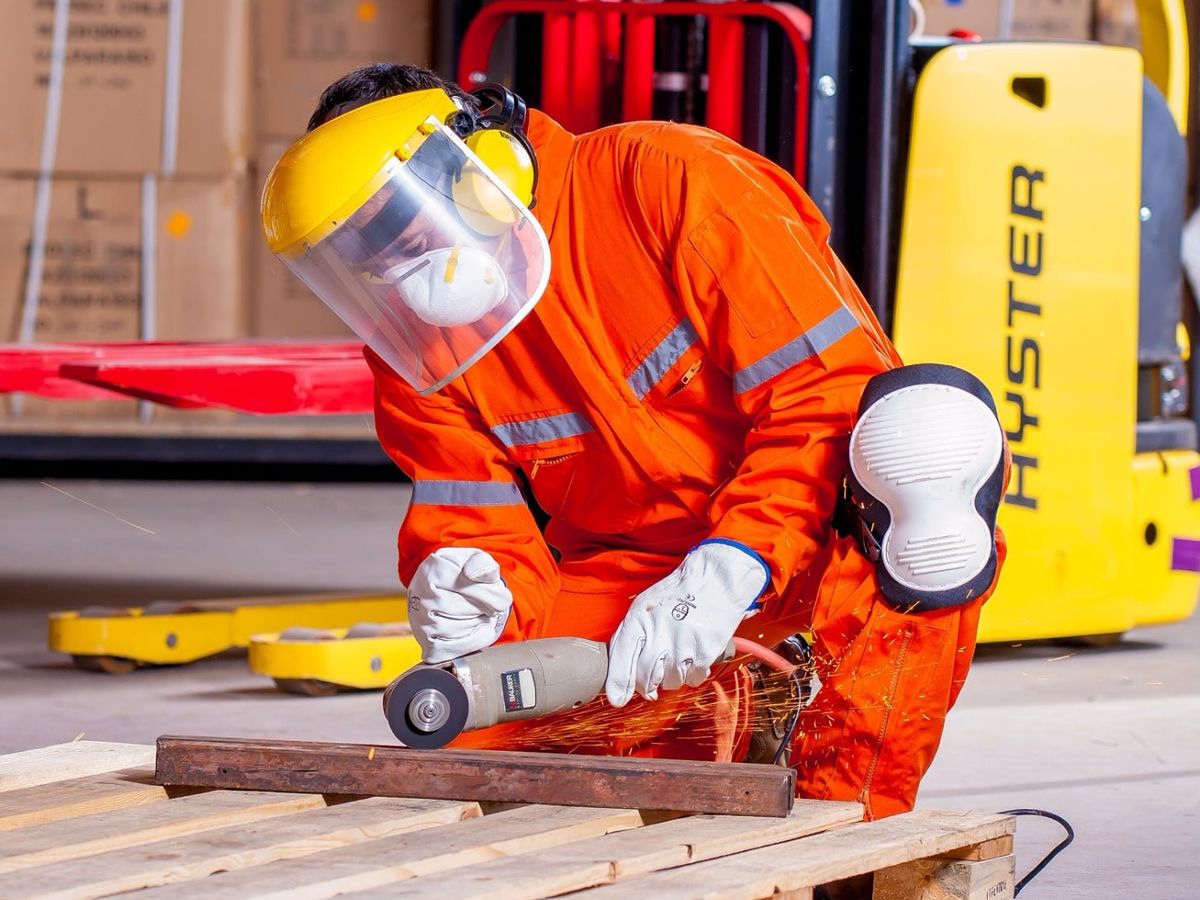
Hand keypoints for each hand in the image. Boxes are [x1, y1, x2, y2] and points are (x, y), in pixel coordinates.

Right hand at [407, 547, 512, 662]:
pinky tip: (478, 629)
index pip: (467, 585)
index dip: (490, 594)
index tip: (498, 596)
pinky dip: (474, 641)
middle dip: (486, 608)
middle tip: (488, 605)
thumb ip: (482, 564)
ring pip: (461, 628)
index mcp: (434, 568)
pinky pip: (454, 649)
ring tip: (478, 614)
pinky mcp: (426, 643)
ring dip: (479, 623)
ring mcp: (420, 620)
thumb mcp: (476, 560)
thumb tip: (474, 575)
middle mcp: (421, 594)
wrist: (446, 591)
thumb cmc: (464, 574)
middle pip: (466, 608)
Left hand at [604, 540, 768, 707]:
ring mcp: (683, 643)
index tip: (618, 699)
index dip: (619, 684)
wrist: (715, 580)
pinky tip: (693, 657)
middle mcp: (659, 631)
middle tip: (652, 683)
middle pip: (647, 677)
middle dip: (648, 685)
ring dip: (672, 677)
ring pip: (671, 681)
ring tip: (677, 656)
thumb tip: (620, 674)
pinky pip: (693, 679)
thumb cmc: (677, 595)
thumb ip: (630, 636)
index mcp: (639, 618)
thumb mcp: (645, 606)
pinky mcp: (706, 651)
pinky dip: (693, 674)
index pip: (622, 658)